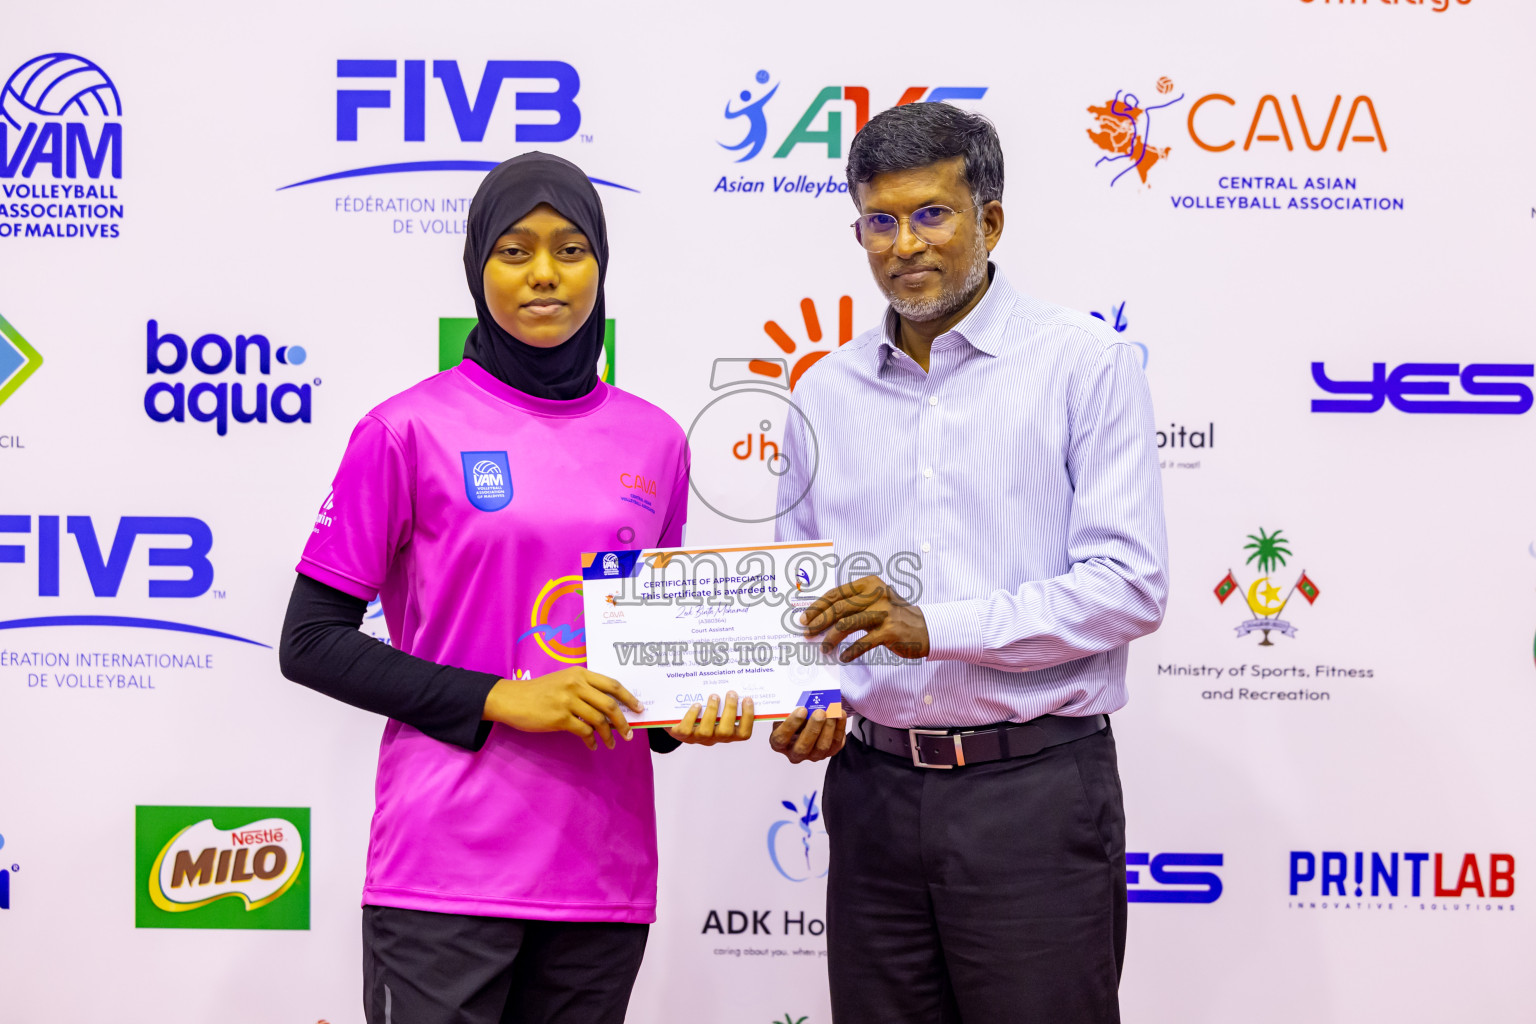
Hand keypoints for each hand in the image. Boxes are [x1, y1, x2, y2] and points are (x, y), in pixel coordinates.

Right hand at [483, 668, 643, 750]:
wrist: (512, 699)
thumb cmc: (539, 691)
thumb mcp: (564, 681)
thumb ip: (584, 689)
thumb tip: (609, 708)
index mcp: (580, 673)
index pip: (612, 684)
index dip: (628, 698)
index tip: (639, 709)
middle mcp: (576, 684)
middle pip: (609, 704)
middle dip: (623, 721)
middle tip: (628, 733)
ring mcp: (568, 700)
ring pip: (598, 720)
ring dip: (608, 735)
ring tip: (611, 744)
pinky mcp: (560, 717)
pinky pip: (584, 731)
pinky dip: (591, 740)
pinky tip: (593, 745)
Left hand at [666, 691, 754, 744]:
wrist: (680, 724)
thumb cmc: (705, 715)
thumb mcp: (719, 712)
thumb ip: (728, 705)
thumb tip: (737, 687)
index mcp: (728, 734)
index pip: (743, 733)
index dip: (747, 717)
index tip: (747, 699)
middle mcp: (714, 738)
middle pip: (726, 731)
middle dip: (730, 710)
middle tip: (731, 693)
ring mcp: (698, 738)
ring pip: (707, 730)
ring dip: (712, 711)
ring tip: (714, 696)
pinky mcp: (682, 735)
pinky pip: (687, 729)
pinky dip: (692, 716)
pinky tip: (697, 704)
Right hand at [768, 706, 845, 763]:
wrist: (809, 718)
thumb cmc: (796, 714)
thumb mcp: (788, 711)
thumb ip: (791, 709)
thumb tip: (804, 701)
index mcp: (779, 742)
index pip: (781, 738)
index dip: (791, 725)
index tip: (801, 710)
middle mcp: (795, 753)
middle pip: (802, 748)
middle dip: (812, 729)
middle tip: (819, 712)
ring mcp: (812, 755)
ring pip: (821, 748)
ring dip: (828, 729)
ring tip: (832, 713)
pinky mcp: (828, 752)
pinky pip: (835, 744)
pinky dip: (839, 729)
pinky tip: (840, 715)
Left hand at [801, 574, 928, 663]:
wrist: (924, 628)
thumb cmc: (893, 615)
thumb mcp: (875, 600)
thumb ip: (853, 604)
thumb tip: (821, 617)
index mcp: (869, 584)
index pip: (836, 593)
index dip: (818, 606)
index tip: (805, 617)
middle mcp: (876, 595)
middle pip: (839, 608)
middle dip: (819, 621)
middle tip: (807, 632)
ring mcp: (884, 613)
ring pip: (847, 625)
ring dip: (831, 638)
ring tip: (823, 648)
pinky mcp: (890, 632)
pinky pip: (863, 643)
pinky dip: (850, 652)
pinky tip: (843, 657)